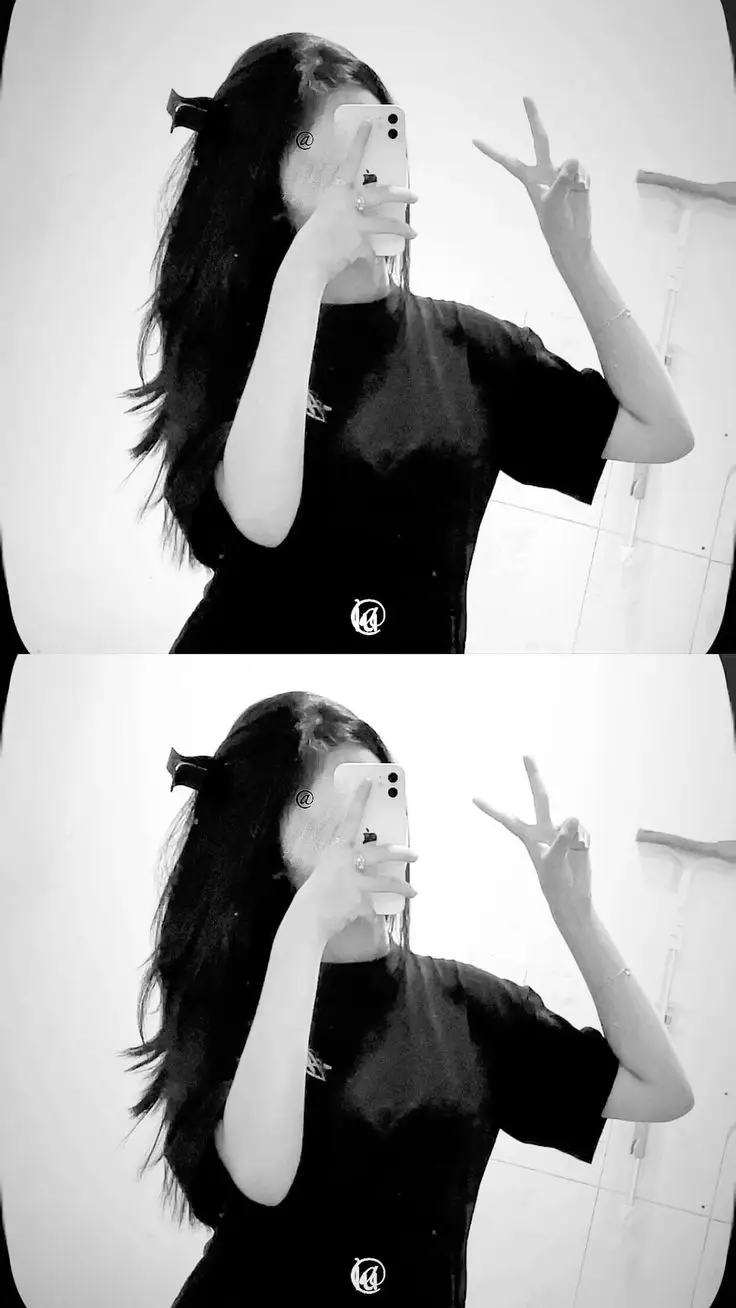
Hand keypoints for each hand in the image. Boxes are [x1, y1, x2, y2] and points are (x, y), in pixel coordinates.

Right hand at [291, 119, 417, 283]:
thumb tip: (360, 212)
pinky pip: (372, 249)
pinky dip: (374, 255)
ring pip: (387, 224)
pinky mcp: (360, 244)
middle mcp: (347, 203)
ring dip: (403, 228)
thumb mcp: (326, 216)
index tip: (368, 123)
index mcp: (336, 191)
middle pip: (381, 193)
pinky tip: (377, 259)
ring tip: (414, 233)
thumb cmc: (312, 239)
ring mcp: (355, 224)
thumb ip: (343, 210)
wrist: (308, 262)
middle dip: (401, 193)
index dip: (359, 141)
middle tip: (414, 195)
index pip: (350, 160)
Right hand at [293, 779, 417, 943]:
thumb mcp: (328, 872)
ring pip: (386, 882)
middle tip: (414, 854)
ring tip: (413, 891)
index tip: (368, 782)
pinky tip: (378, 915)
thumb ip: (347, 865)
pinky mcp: (359, 901)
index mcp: (336, 850)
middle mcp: (346, 862)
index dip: (359, 799)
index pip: (350, 818)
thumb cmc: (315, 895)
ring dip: (402, 887)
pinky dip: (376, 911)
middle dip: (401, 852)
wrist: (307, 919)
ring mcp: (354, 881)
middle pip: (380, 851)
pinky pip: (374, 905)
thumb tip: (366, 865)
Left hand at [472, 97, 591, 263]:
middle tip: (525, 96)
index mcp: (530, 179)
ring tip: (574, 193)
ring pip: (570, 162)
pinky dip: (584, 179)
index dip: (493, 151)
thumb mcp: (554, 204)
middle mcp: (544, 171)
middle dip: (534, 119)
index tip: (474, 140)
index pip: (508, 161)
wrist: (573, 237)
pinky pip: (582, 169)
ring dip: (575, 176)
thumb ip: (562, 180)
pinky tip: (582, 191)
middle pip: (540, 139)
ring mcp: (561, 173)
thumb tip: (573, 159)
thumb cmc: (556, 224)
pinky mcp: (578, 176)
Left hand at [473, 756, 592, 917]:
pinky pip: (582, 829)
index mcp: (530, 837)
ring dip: (574, 835)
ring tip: (572, 854)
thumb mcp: (553, 861)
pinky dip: (584, 839)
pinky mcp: (578, 837)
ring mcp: (562, 832)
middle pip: (540, 798)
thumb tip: (572, 817)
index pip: (507, 819)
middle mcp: (544, 829)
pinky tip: (582, 851)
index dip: (491, 809)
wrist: (573, 897)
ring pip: (570, 821)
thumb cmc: (555, 882)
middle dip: (534, 777)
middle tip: (525, 754)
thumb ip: (561, 838)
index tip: (473, 798)